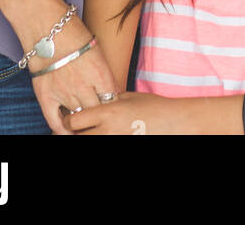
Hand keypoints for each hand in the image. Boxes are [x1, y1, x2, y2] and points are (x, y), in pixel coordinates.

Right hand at [27, 18, 119, 135]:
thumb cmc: (72, 30)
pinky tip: (67, 131)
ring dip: (82, 121)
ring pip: (78, 119)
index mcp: (100, 74)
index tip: (112, 108)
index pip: (112, 101)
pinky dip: (62, 130)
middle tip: (100, 119)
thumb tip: (109, 90)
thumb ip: (102, 72)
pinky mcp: (45, 96)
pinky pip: (55, 122)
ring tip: (85, 125)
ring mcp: (64, 93)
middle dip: (99, 115)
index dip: (113, 106)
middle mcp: (84, 87)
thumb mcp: (96, 49)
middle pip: (97, 113)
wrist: (45, 24)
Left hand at [68, 90, 190, 135]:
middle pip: (77, 137)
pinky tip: (107, 135)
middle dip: (76, 133)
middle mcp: (108, 130)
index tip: (71, 119)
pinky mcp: (122, 149)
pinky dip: (102, 140)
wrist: (174, 123)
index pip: (74, 121)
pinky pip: (104, 146)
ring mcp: (115, 142)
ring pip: (88, 143)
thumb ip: (110, 101)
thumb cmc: (154, 107)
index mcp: (108, 112)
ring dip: (88, 137)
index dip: (69, 121)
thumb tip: (96, 104)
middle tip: (77, 130)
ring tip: (92, 132)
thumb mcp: (130, 97)